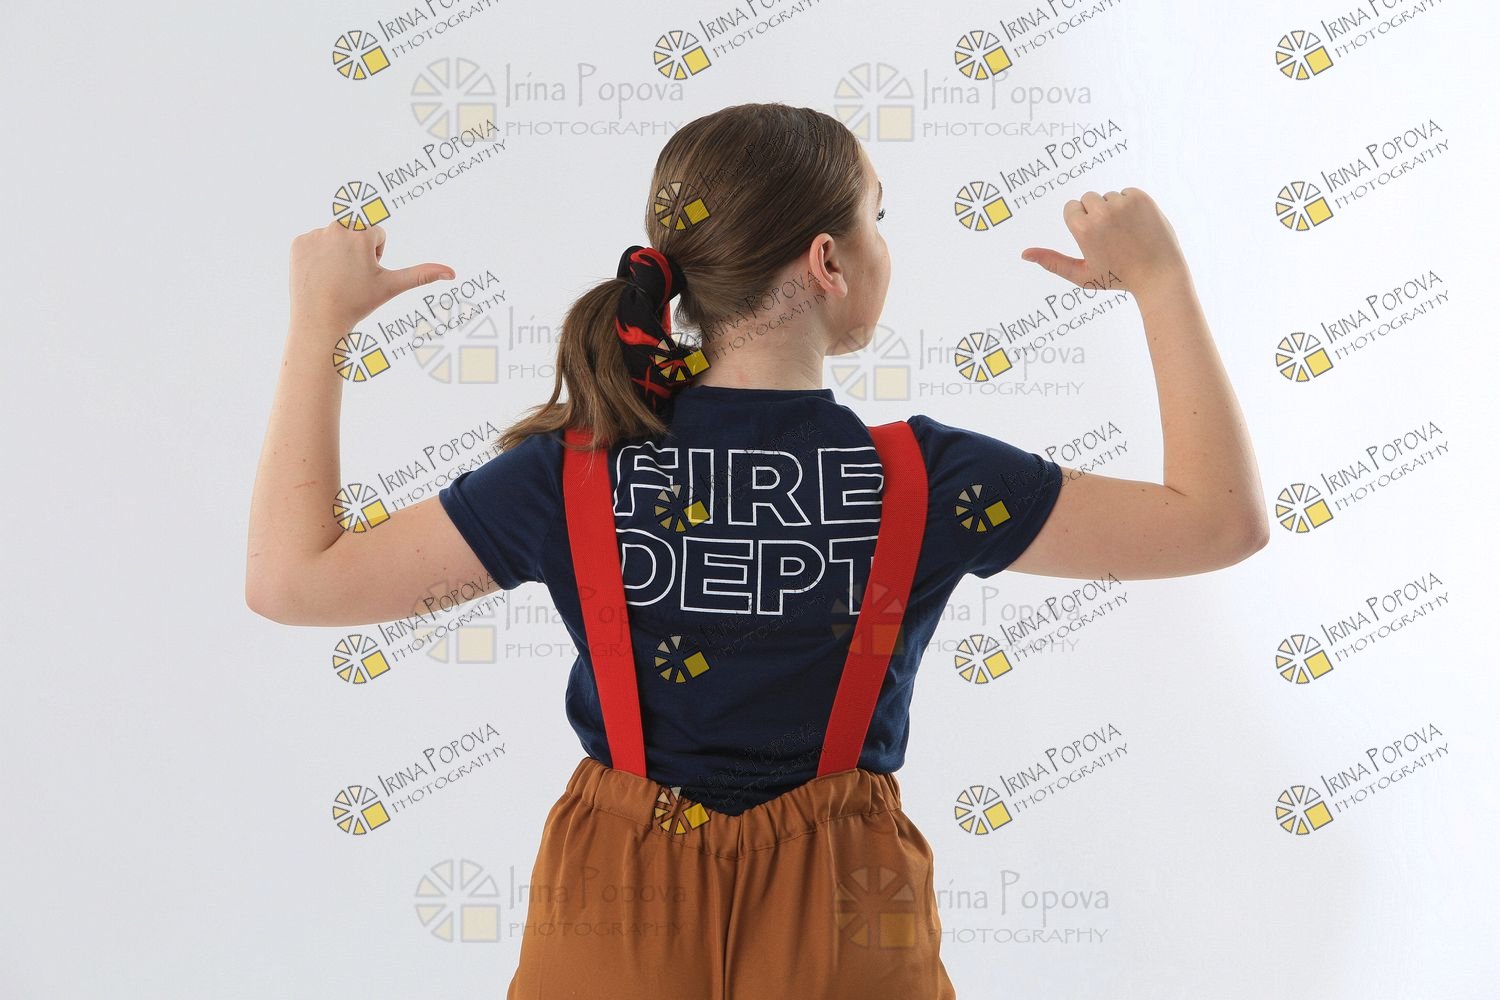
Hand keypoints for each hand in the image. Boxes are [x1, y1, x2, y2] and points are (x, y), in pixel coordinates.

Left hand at [288, 220, 454, 333]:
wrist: (320, 320)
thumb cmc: (358, 303)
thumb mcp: (392, 286)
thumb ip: (421, 274)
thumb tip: (452, 273)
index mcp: (361, 233)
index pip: (376, 235)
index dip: (375, 257)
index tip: (364, 275)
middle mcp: (336, 227)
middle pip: (355, 232)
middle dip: (356, 251)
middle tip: (349, 277)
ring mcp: (314, 235)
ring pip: (335, 239)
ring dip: (337, 255)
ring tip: (333, 279)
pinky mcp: (298, 243)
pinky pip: (314, 244)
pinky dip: (317, 258)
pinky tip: (318, 276)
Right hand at [1019, 188, 1187, 296]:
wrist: (1159, 274)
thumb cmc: (1118, 278)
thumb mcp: (1081, 275)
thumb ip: (1052, 262)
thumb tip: (1024, 254)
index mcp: (1083, 229)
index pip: (1071, 208)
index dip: (1081, 223)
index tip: (1095, 238)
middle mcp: (1101, 212)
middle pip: (1088, 198)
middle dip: (1096, 213)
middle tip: (1112, 237)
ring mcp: (1123, 203)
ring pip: (1109, 196)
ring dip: (1115, 210)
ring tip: (1127, 233)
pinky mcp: (1141, 197)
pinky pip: (1127, 192)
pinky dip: (1131, 205)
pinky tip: (1138, 225)